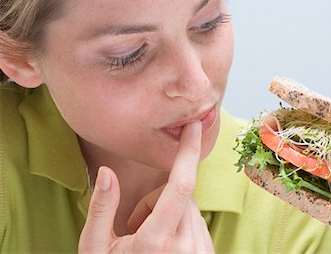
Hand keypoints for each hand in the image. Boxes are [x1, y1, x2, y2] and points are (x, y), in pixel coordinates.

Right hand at [78, 121, 214, 252]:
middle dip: (159, 198)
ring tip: (150, 241)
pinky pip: (198, 223)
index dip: (188, 152)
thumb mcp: (94, 247)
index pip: (180, 186)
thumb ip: (101, 208)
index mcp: (155, 242)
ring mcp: (199, 253)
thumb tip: (107, 171)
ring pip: (191, 208)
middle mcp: (184, 247)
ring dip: (171, 212)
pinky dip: (182, 224)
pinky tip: (165, 247)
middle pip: (182, 194)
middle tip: (135, 225)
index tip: (193, 127)